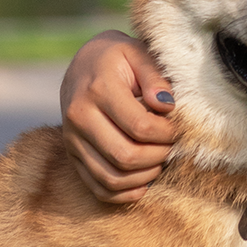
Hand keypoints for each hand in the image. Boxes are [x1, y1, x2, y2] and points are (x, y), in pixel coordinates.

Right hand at [60, 31, 176, 204]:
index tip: (176, 128)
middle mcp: (79, 117)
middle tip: (170, 147)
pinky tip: (142, 182)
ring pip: (111, 178)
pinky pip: (96, 187)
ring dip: (143, 177)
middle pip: (125, 157)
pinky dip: (122, 193)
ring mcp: (71, 139)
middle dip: (157, 157)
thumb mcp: (137, 53)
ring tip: (158, 162)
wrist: (83, 63)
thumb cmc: (118, 58)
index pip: (140, 127)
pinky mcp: (71, 155)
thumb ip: (155, 76)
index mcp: (98, 90)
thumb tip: (166, 105)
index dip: (166, 134)